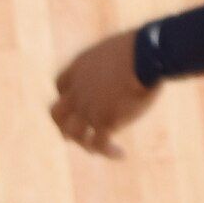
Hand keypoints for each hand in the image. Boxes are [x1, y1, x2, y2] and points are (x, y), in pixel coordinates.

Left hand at [51, 33, 158, 157]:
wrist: (147, 54)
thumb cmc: (142, 47)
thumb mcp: (119, 51)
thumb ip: (112, 64)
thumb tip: (127, 66)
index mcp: (79, 67)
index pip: (61, 85)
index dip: (66, 96)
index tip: (75, 103)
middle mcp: (77, 90)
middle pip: (56, 114)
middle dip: (61, 126)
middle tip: (68, 136)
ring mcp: (87, 107)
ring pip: (75, 135)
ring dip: (86, 144)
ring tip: (98, 149)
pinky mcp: (103, 121)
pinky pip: (99, 144)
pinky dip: (108, 152)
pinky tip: (120, 154)